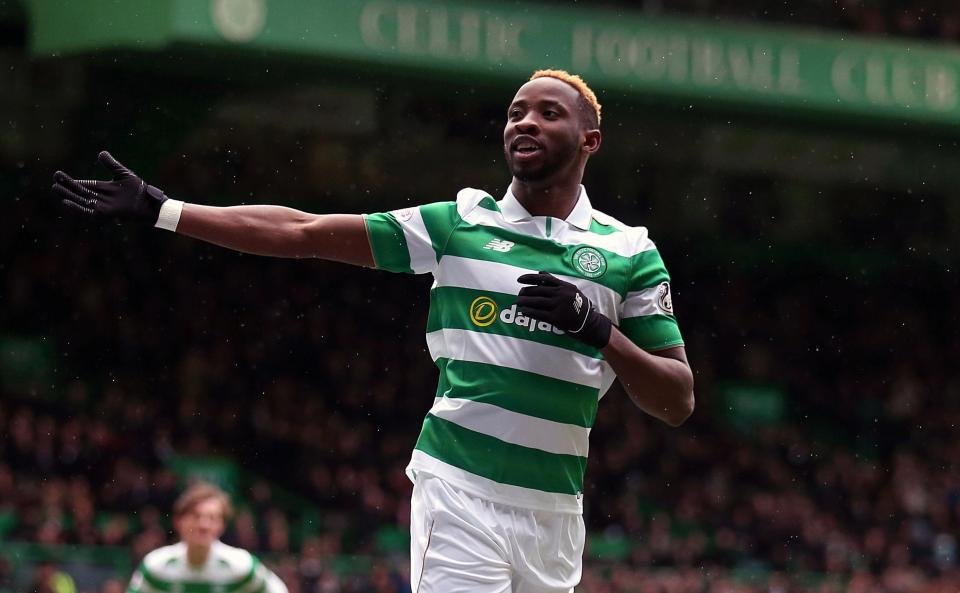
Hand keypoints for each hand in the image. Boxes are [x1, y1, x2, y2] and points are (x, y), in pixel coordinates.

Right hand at [52, 151, 167, 223]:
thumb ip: (111, 164)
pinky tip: (66, 201)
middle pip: (80, 192)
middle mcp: (101, 198)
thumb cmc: (139, 190)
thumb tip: (100, 153)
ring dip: (68, 195)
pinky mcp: (104, 213)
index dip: (71, 181)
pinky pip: (87, 212)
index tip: (59, 175)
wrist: (149, 202)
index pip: (84, 184)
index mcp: (104, 188)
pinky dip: (76, 207)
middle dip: (67, 186)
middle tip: (54, 179)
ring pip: (81, 200)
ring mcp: (102, 206)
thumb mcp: (123, 173)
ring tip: (55, 188)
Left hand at [516, 272, 611, 348]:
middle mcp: (562, 294)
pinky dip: (529, 312)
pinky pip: (539, 314)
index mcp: (565, 286)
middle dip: (526, 292)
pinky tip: (523, 311)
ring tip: (517, 302)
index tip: (519, 279)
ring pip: (536, 301)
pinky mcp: (557, 318)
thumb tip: (540, 272)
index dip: (530, 278)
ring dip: (524, 301)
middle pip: (538, 290)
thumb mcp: (572, 291)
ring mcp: (559, 306)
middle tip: (519, 294)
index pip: (544, 278)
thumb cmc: (580, 307)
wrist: (590, 324)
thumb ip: (556, 282)